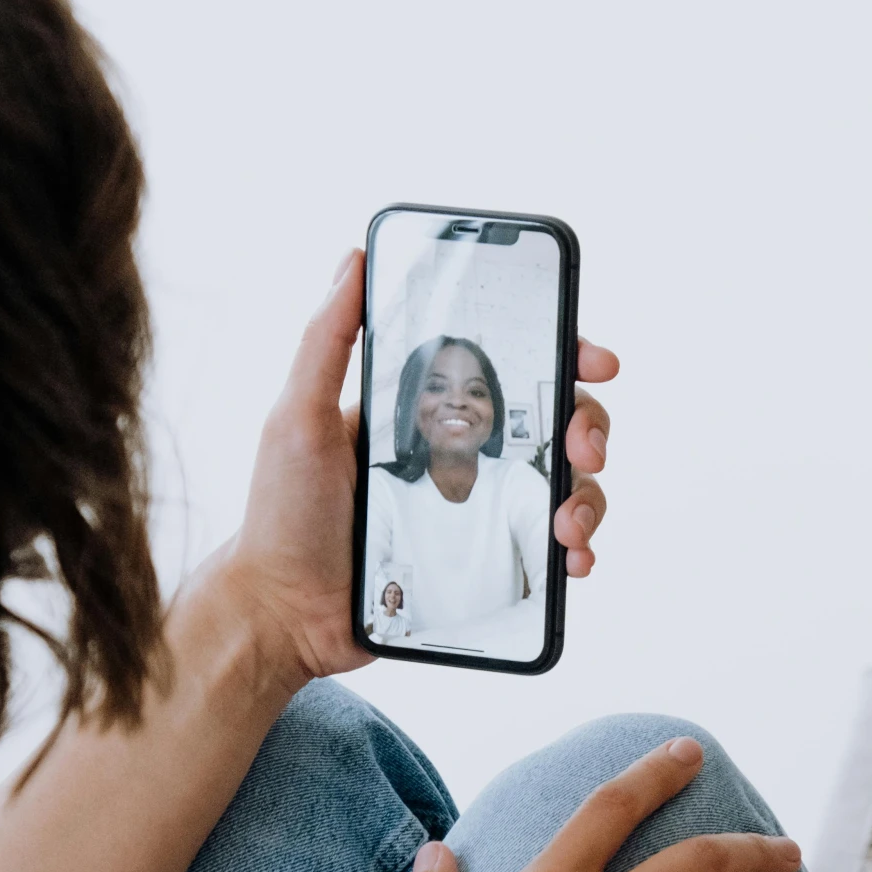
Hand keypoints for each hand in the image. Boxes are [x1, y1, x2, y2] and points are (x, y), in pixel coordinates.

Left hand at [214, 250, 620, 689]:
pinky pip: (545, 550)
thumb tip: (354, 258)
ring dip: (588, 496)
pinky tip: (572, 560)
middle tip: (585, 447)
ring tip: (567, 524)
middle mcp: (459, 453)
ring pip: (563, 486)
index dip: (559, 354)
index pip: (506, 365)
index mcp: (425, 410)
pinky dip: (575, 551)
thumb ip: (327, 340)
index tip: (590, 359)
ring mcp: (476, 510)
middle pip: (552, 423)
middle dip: (588, 426)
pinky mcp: (482, 563)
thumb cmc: (281, 516)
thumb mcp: (297, 418)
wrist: (283, 614)